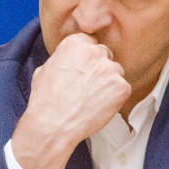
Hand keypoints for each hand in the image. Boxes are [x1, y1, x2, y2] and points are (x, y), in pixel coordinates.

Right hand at [12, 33, 129, 168]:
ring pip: (116, 72)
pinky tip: (100, 106)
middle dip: (99, 69)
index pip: (90, 43)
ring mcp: (110, 69)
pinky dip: (115, 98)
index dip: (87, 58)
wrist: (53, 125)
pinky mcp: (121, 87)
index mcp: (75, 44)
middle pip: (105, 55)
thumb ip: (62, 59)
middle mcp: (94, 52)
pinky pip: (123, 89)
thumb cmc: (45, 101)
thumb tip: (67, 61)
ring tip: (92, 99)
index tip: (84, 69)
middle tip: (88, 87)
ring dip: (108, 83)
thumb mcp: (44, 69)